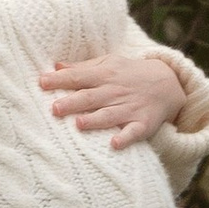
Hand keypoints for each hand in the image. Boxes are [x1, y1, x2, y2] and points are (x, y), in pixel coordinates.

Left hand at [40, 51, 187, 151]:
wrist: (167, 82)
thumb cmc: (129, 73)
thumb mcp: (108, 63)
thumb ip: (83, 67)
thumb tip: (56, 66)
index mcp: (104, 75)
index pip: (79, 77)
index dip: (60, 80)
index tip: (42, 82)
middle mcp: (115, 92)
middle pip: (91, 97)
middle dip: (73, 102)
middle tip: (54, 108)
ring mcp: (129, 108)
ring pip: (109, 115)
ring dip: (95, 120)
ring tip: (79, 124)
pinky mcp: (142, 124)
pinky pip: (133, 132)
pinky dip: (125, 138)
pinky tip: (115, 144)